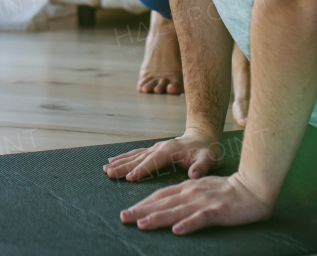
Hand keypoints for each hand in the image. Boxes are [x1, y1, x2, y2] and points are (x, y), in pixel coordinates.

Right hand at [103, 128, 221, 182]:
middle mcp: (160, 147)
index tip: (129, 178)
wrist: (204, 137)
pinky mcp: (154, 150)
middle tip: (109, 173)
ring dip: (120, 162)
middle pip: (139, 158)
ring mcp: (156, 148)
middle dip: (124, 166)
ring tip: (106, 168)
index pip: (154, 161)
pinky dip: (124, 157)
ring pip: (135, 155)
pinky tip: (114, 161)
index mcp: (171, 151)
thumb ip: (201, 167)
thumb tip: (193, 174)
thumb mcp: (209, 159)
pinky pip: (137, 154)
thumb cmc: (207, 151)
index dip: (142, 169)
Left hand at [119, 172, 273, 234]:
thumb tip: (166, 206)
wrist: (253, 188)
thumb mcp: (201, 189)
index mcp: (187, 187)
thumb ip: (184, 196)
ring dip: (158, 217)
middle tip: (124, 218)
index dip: (143, 203)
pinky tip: (177, 231)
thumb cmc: (227, 191)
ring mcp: (204, 201)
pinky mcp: (217, 211)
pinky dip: (188, 224)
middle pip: (163, 202)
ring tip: (141, 224)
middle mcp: (192, 193)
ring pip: (177, 210)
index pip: (160, 195)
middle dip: (142, 210)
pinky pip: (201, 218)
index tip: (128, 212)